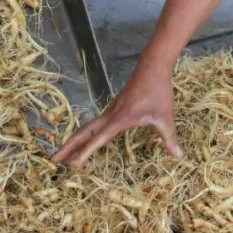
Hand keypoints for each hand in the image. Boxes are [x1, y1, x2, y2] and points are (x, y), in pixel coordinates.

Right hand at [52, 66, 181, 168]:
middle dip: (68, 146)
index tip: (74, 165)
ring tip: (64, 154)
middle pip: (83, 132)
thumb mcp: (165, 117)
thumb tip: (178, 156)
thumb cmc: (158, 91)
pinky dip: (85, 133)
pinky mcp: (113, 107)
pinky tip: (86, 139)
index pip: (98, 139)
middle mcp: (110, 115)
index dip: (85, 152)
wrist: (152, 67)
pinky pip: (95, 123)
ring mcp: (110, 110)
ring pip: (87, 127)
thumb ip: (170, 138)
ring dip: (74, 140)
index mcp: (119, 119)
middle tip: (54, 160)